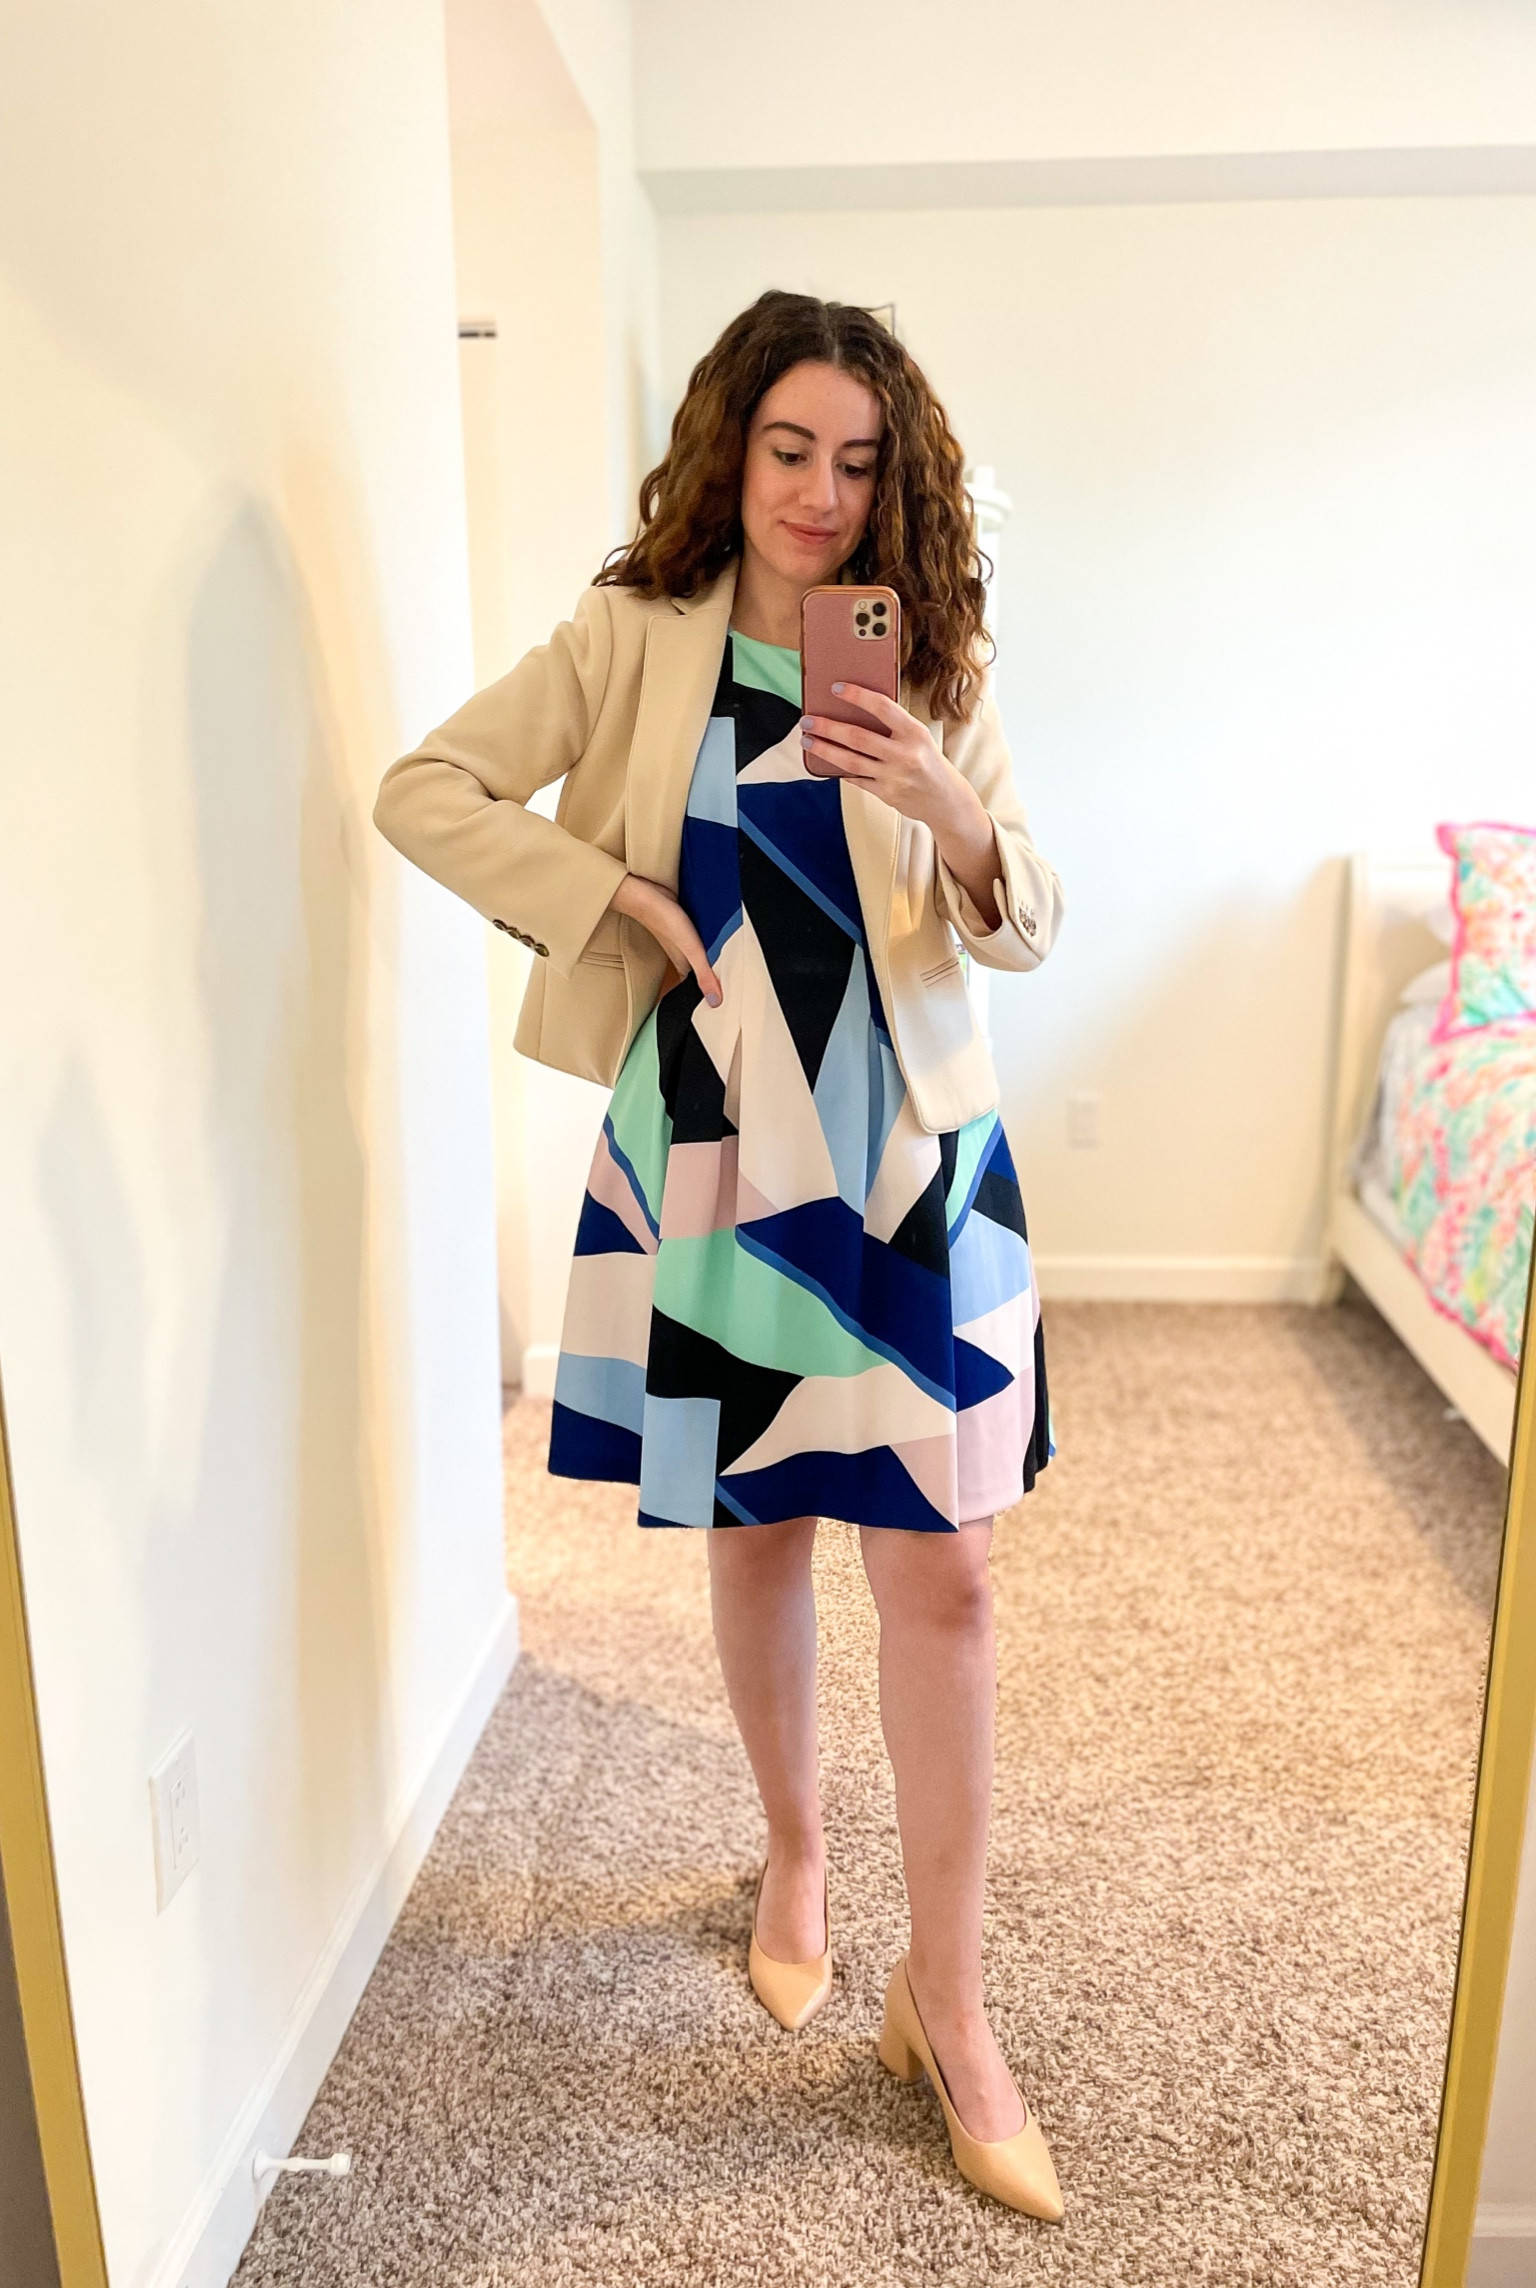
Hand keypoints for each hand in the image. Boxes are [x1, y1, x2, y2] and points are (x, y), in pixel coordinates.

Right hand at [609, 873, 721, 1005]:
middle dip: (714, 975)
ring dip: (710, 956)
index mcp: (684, 966)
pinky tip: (714, 935)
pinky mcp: (683, 925)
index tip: (724, 999)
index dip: (710, 992)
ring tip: (729, 958)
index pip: (697, 986)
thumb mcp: (692, 951)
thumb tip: (716, 1001)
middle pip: (700, 970)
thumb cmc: (665, 921)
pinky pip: (697, 937)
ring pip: (698, 954)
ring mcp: (681, 940)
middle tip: (732, 979)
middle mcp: (682, 955)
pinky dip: (706, 939)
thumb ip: (705, 975)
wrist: (649, 896)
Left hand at [800, 687, 1001, 927]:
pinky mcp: (886, 794)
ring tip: (807, 740)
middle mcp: (904, 754)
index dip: (857, 696)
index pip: (883, 707)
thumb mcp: (919, 737)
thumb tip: (855, 710)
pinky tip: (825, 761)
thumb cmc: (929, 762)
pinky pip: (856, 779)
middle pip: (858, 737)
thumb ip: (893, 726)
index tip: (836, 688)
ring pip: (850, 761)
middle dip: (828, 727)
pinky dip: (840, 769)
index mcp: (915, 733)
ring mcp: (893, 777)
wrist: (946, 800)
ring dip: (824, 749)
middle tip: (807, 719)